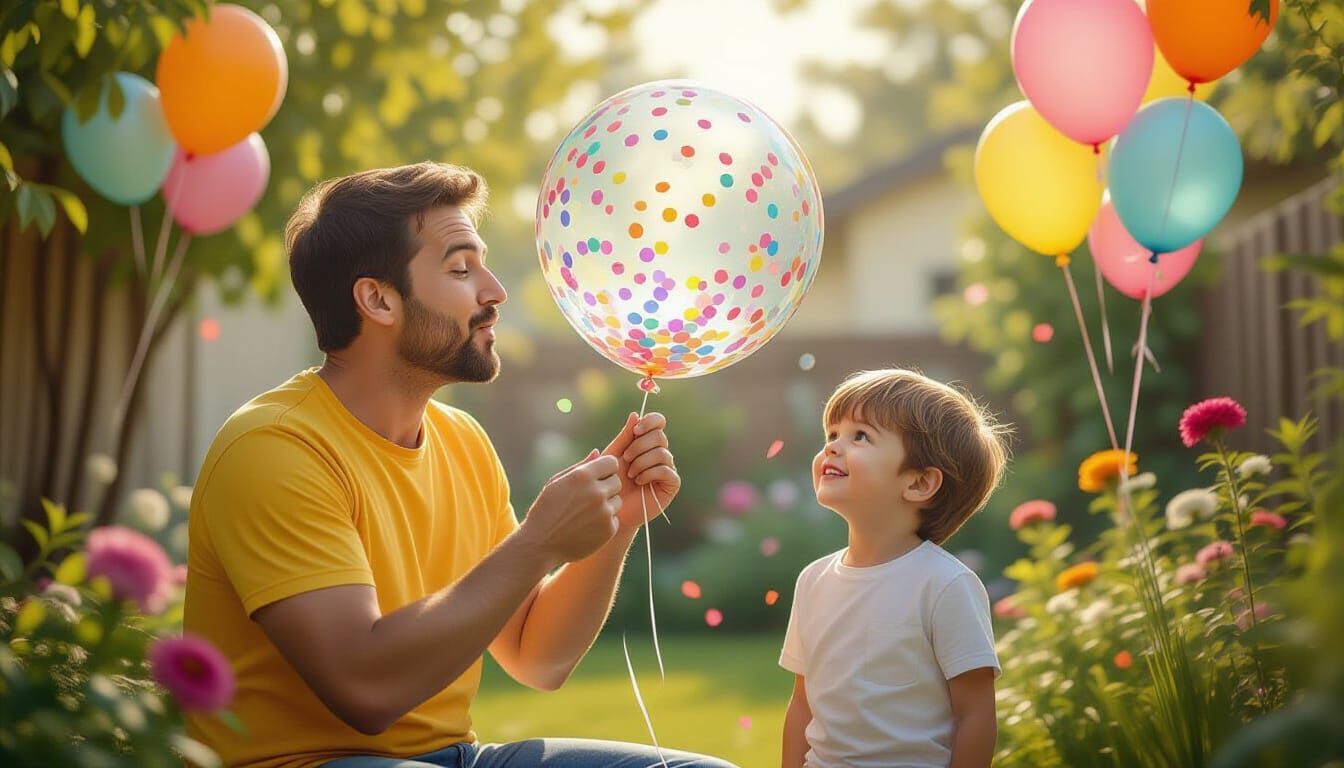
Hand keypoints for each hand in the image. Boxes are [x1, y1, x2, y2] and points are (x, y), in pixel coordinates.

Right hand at [521, 450, 622, 564]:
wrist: (540, 544)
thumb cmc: (546, 509)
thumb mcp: (556, 483)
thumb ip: (580, 466)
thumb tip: (598, 453)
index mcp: (583, 476)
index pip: (612, 462)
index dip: (605, 470)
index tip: (595, 478)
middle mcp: (596, 492)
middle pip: (617, 481)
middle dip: (607, 487)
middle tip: (588, 498)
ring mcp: (604, 512)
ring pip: (618, 501)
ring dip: (607, 505)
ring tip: (586, 513)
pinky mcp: (609, 529)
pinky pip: (615, 519)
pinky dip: (605, 522)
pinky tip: (587, 526)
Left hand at [602, 412, 680, 529]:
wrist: (611, 508)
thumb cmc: (609, 482)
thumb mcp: (614, 455)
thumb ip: (625, 436)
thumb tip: (635, 415)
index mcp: (647, 442)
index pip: (658, 422)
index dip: (650, 422)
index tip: (635, 432)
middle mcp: (660, 453)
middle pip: (659, 436)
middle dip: (639, 446)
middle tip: (626, 459)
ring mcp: (667, 468)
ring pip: (662, 453)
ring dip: (642, 462)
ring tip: (630, 475)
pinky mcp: (671, 484)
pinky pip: (666, 470)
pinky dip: (649, 473)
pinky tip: (639, 481)